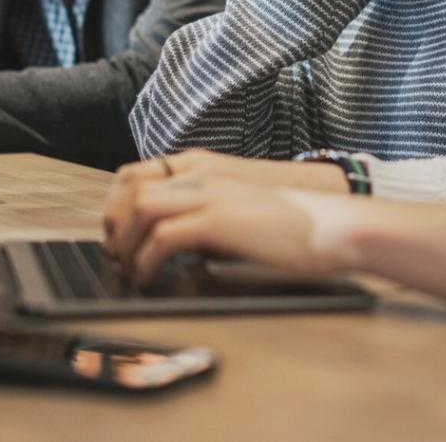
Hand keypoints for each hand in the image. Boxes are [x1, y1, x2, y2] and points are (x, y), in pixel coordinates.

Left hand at [103, 170, 365, 286]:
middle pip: (130, 186)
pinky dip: (146, 261)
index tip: (115, 232)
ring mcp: (209, 194)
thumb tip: (177, 246)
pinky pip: (163, 238)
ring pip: (140, 208)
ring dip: (126, 242)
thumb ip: (206, 217)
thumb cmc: (292, 223)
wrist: (332, 222)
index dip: (116, 203)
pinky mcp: (218, 220)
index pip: (137, 171)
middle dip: (113, 223)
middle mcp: (201, 172)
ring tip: (129, 269)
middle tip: (116, 254)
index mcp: (204, 166)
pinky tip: (150, 277)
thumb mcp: (238, 210)